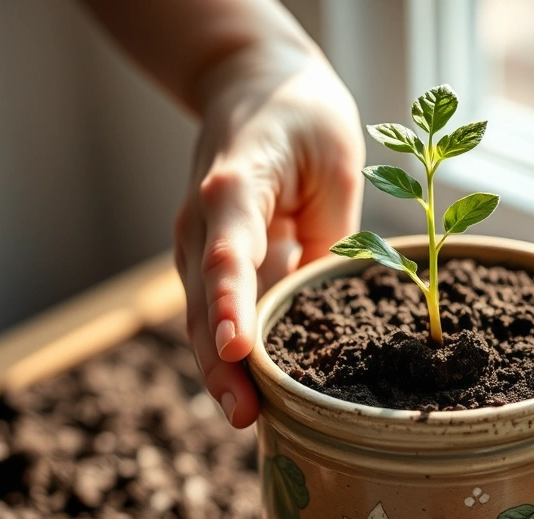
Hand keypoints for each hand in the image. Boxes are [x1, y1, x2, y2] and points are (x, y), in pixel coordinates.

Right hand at [174, 52, 363, 427]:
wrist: (252, 84)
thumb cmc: (300, 116)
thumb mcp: (333, 161)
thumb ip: (327, 233)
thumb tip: (325, 305)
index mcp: (233, 187)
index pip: (226, 252)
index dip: (230, 302)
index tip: (236, 348)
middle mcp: (203, 219)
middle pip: (203, 299)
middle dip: (219, 362)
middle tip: (244, 416)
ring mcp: (200, 241)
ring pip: (202, 314)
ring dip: (218, 369)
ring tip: (245, 419)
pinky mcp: (211, 257)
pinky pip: (216, 309)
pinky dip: (227, 352)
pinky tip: (247, 393)